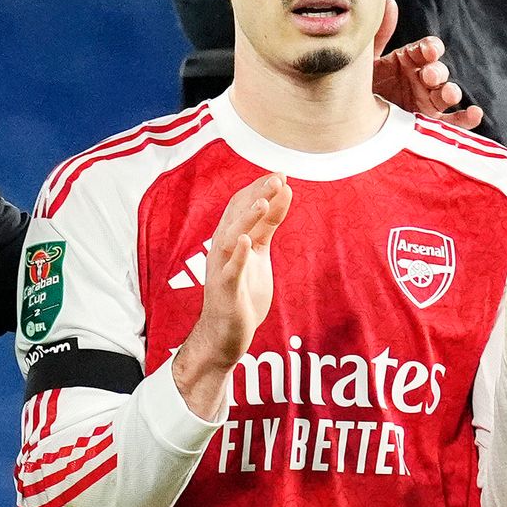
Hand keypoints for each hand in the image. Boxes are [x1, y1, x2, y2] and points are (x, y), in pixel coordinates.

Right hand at [173, 173, 291, 417]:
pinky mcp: (226, 291)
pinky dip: (237, 255)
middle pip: (236, 215)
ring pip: (230, 237)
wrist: (225, 334)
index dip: (259, 188)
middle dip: (256, 196)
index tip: (280, 173)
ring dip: (246, 219)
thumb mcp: (260, 253)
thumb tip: (283, 194)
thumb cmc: (241, 292)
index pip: (242, 206)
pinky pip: (229, 270)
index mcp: (231, 238)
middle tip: (277, 178)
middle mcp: (222, 249)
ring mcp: (222, 269)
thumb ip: (268, 225)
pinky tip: (245, 241)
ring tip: (263, 203)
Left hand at [371, 0, 483, 129]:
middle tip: (428, 75)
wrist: (351, 114)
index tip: (429, 50)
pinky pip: (453, 121)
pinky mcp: (430, 120)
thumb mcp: (368, 59)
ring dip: (451, 91)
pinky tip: (474, 114)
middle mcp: (421, 78)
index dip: (430, 49)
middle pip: (438, 71)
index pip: (426, 50)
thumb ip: (380, 34)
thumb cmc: (361, 83)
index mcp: (408, 60)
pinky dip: (467, 118)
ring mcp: (428, 100)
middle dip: (437, 72)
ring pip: (447, 94)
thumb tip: (390, 3)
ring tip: (448, 93)